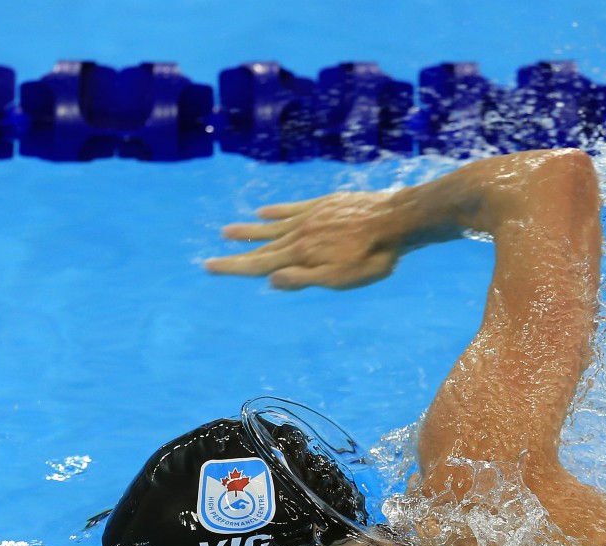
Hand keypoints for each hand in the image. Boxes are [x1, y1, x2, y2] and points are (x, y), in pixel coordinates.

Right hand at [205, 191, 402, 290]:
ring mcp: (310, 217)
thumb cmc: (373, 257)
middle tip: (209, 258)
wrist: (396, 221)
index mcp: (301, 255)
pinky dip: (275, 211)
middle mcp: (299, 234)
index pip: (260, 265)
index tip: (210, 266)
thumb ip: (304, 278)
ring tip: (227, 231)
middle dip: (236, 254)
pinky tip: (262, 212)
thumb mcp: (340, 278)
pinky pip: (291, 208)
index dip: (234, 267)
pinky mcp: (323, 205)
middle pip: (262, 247)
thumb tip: (270, 280)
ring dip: (249, 231)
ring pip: (272, 226)